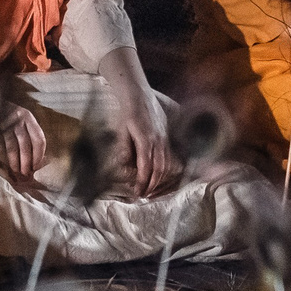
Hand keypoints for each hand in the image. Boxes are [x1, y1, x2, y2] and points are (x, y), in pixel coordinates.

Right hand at [0, 101, 48, 181]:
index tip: (36, 165)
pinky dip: (4, 158)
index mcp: (28, 116)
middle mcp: (19, 118)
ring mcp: (6, 122)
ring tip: (16, 171)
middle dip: (27, 161)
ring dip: (16, 162)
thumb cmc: (1, 113)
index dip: (39, 154)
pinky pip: (1, 146)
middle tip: (26, 172)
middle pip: (27, 144)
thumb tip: (33, 157)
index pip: (39, 138)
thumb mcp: (16, 118)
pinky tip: (6, 166)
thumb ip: (25, 132)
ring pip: (14, 147)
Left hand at [107, 80, 180, 197]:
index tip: (137, 193)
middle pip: (159, 169)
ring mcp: (164, 138)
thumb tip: (125, 167)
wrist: (138, 94)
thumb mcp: (121, 131)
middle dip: (152, 185)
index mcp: (146, 140)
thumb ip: (125, 149)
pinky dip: (164, 169)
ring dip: (159, 179)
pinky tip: (158, 175)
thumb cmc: (127, 113)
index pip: (146, 167)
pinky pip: (168, 156)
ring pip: (166, 164)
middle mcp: (158, 140)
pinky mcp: (166, 136)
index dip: (142, 182)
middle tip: (144, 196)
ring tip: (151, 189)